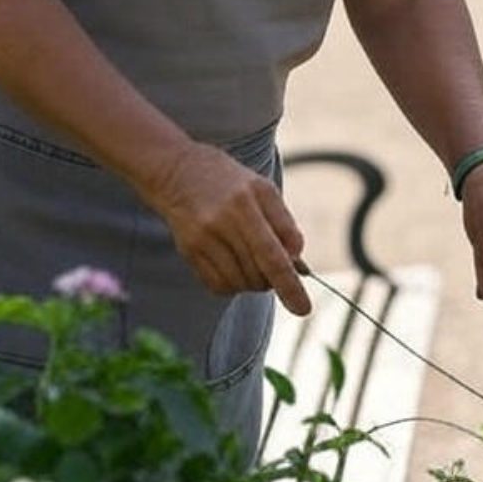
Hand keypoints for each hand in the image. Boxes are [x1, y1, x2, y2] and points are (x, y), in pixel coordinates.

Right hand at [148, 142, 311, 316]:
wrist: (179, 172)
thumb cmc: (230, 181)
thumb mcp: (264, 190)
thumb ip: (285, 224)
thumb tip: (297, 262)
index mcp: (245, 204)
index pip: (271, 256)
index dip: (289, 286)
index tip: (303, 309)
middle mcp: (221, 224)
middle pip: (256, 274)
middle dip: (272, 279)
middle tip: (273, 264)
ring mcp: (201, 240)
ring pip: (238, 284)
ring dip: (253, 282)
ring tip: (251, 259)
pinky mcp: (188, 252)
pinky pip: (218, 286)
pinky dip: (232, 284)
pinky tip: (233, 264)